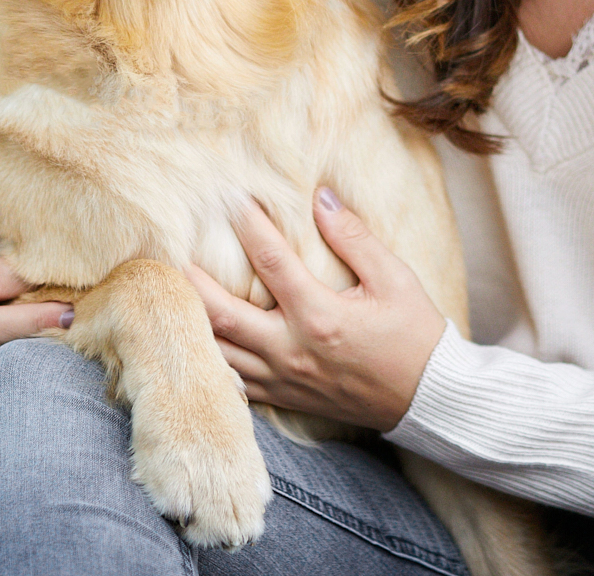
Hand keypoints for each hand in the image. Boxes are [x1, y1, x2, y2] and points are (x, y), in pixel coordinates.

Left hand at [186, 187, 445, 430]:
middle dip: (189, 279)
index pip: (270, 261)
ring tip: (168, 292)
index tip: (229, 195)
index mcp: (319, 317)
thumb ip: (354, 238)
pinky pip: (232, 383)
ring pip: (217, 352)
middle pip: (220, 313)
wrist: (428, 399)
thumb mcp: (395, 279)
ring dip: (190, 321)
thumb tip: (320, 197)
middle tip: (165, 248)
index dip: (247, 224)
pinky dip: (209, 361)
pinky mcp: (284, 396)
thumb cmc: (416, 335)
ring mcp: (283, 378)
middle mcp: (291, 350)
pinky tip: (194, 341)